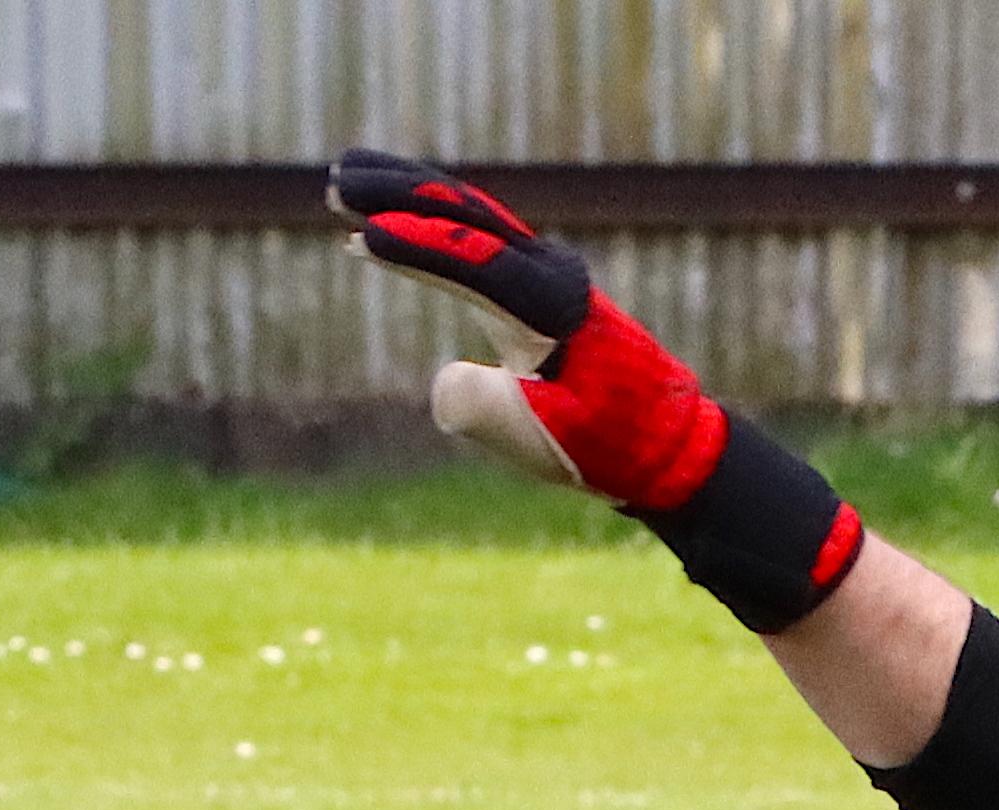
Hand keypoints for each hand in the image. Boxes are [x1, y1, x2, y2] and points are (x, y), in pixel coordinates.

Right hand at [329, 149, 730, 511]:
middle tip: (336, 176)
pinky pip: (469, 238)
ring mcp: (542, 274)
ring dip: (404, 194)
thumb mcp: (542, 438)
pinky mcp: (532, 287)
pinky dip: (423, 225)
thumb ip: (485, 409)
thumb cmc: (606, 443)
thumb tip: (443, 382)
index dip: (417, 246)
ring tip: (341, 178)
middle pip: (464, 213)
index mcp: (552, 302)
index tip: (359, 238)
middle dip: (398, 191)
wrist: (662, 442)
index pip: (474, 258)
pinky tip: (380, 229)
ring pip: (465, 214)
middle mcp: (549, 273)